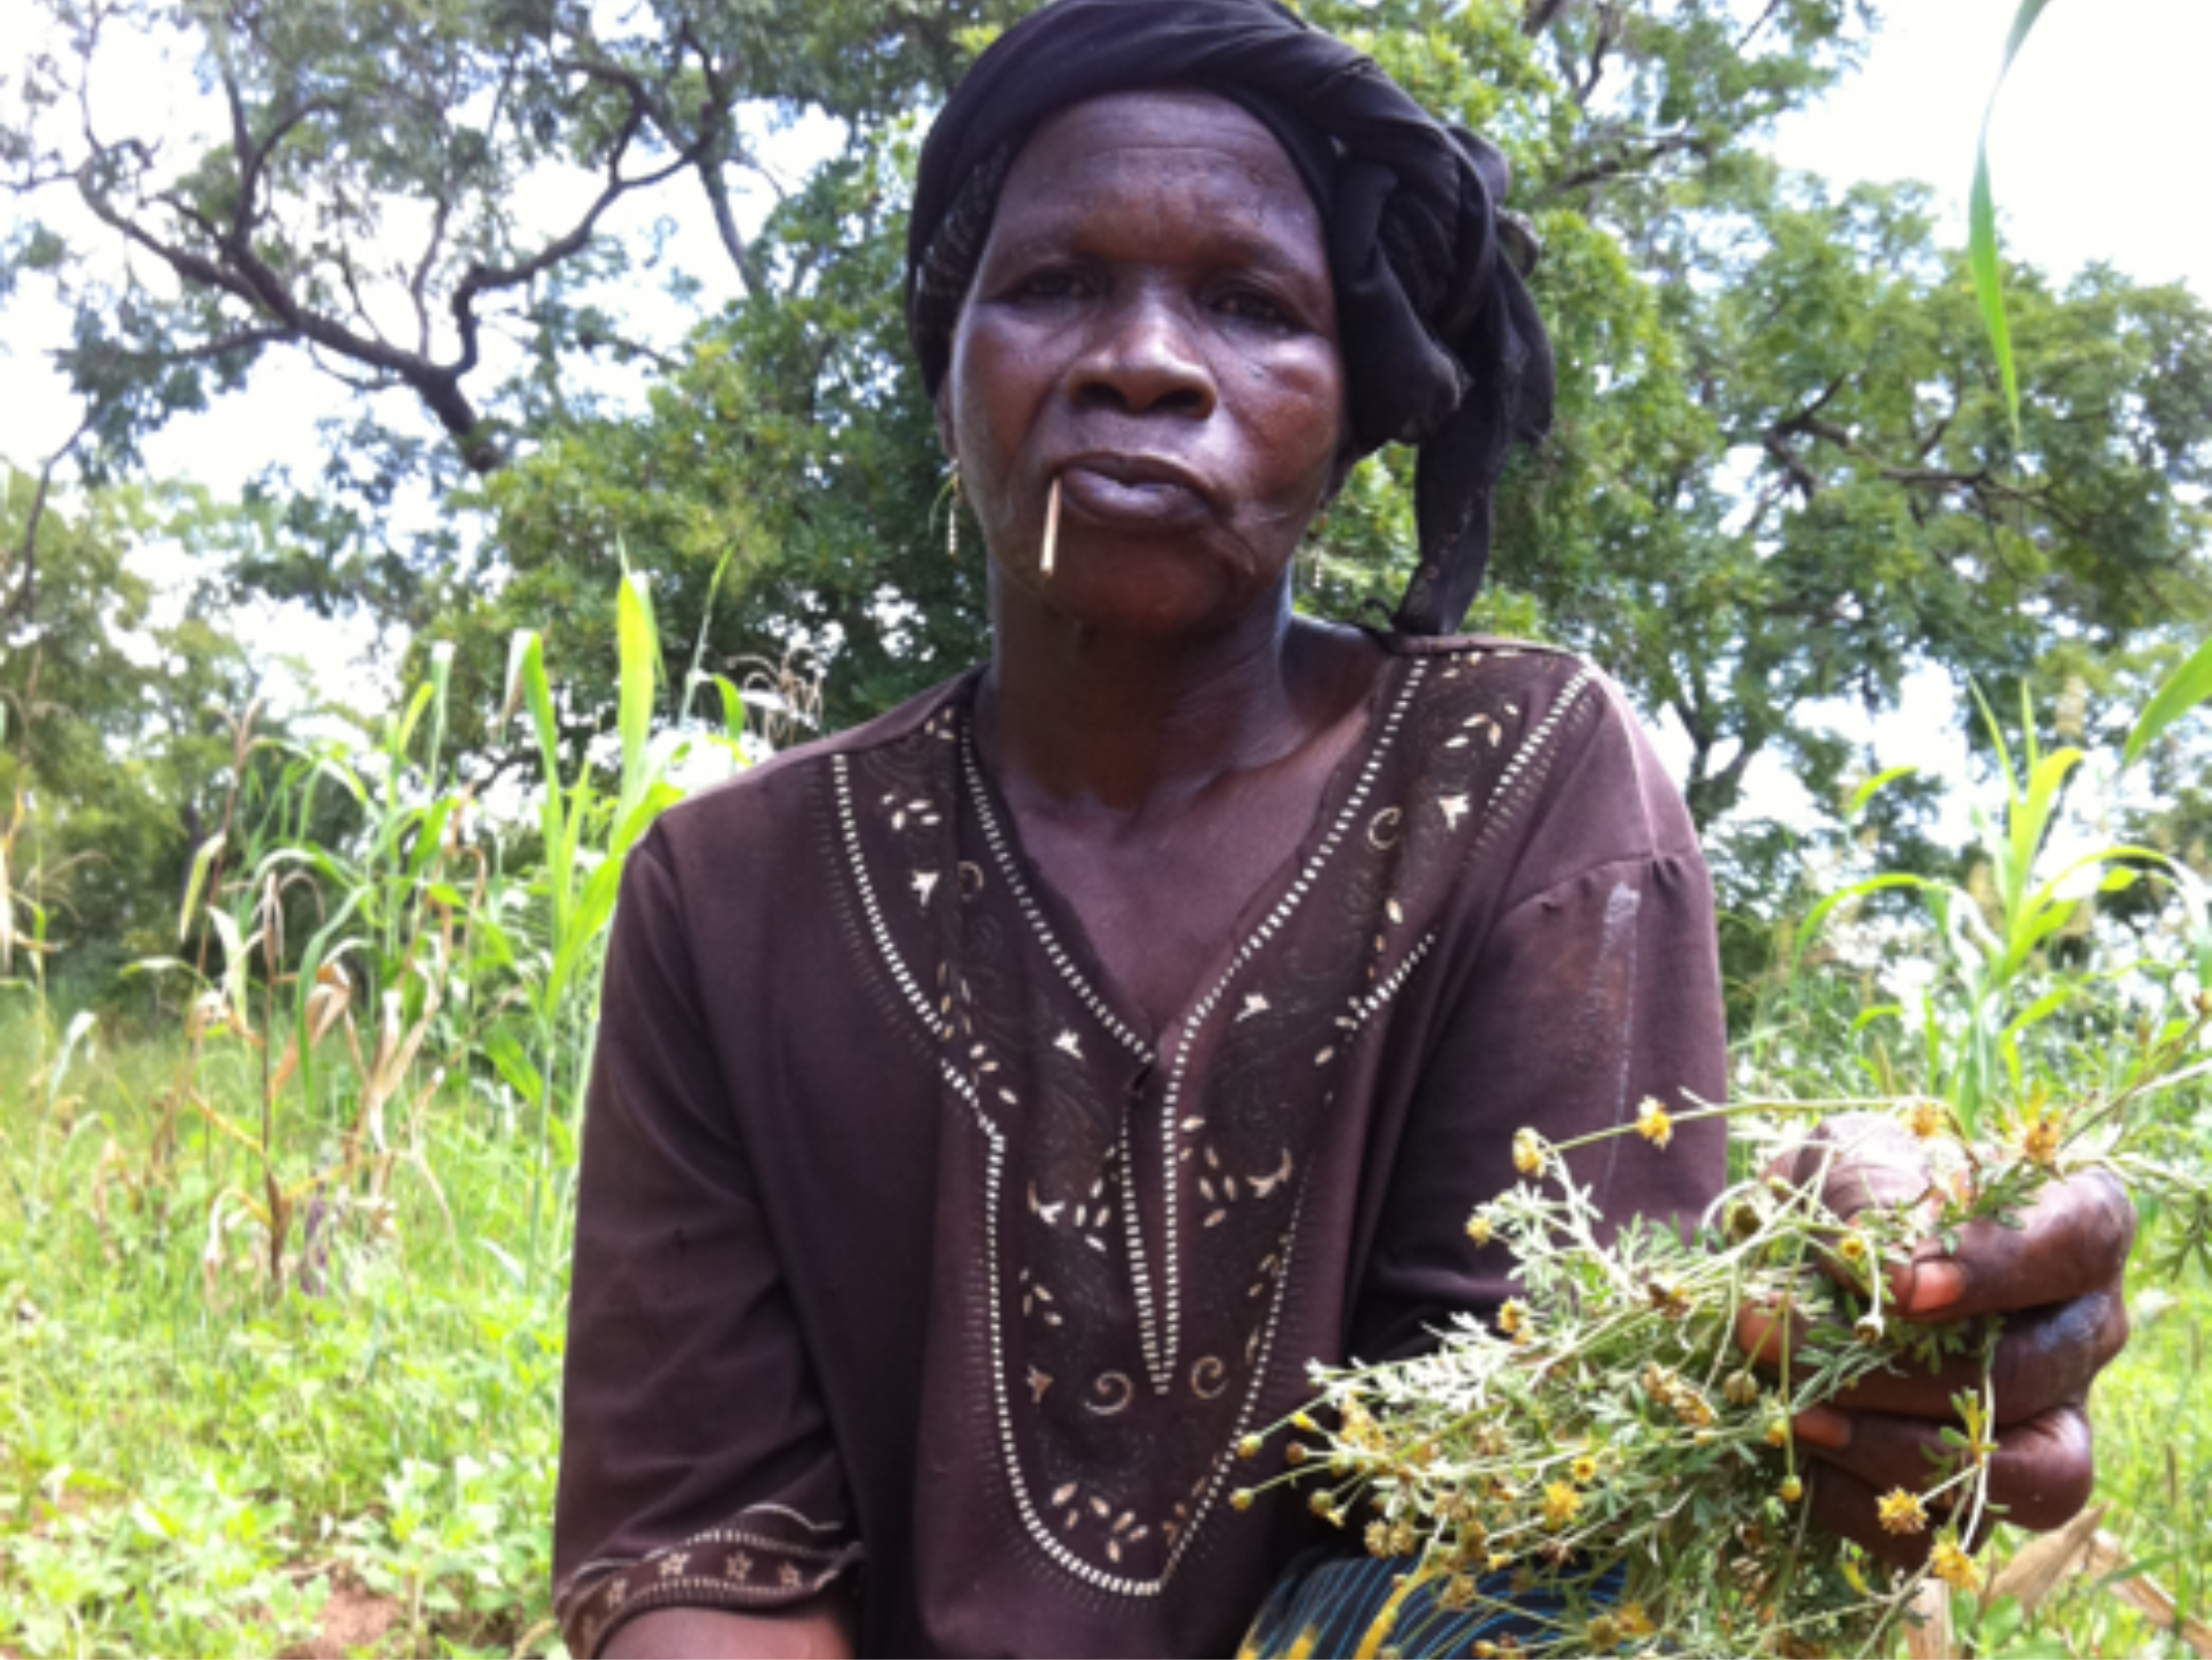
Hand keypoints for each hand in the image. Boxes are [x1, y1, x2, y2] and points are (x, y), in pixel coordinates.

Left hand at [1736, 1113, 2133, 1568]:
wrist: (1800, 1254)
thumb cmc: (1845, 1192)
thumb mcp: (1844, 1156)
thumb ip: (1863, 1191)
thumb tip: (1886, 1263)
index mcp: (2072, 1232)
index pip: (2075, 1244)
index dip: (1995, 1270)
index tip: (1902, 1286)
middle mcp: (2081, 1332)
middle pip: (2028, 1371)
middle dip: (1893, 1366)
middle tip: (1773, 1335)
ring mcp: (2050, 1422)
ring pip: (2018, 1471)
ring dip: (1891, 1447)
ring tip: (1793, 1410)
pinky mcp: (1986, 1496)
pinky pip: (1952, 1532)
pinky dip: (1866, 1502)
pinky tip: (1798, 1454)